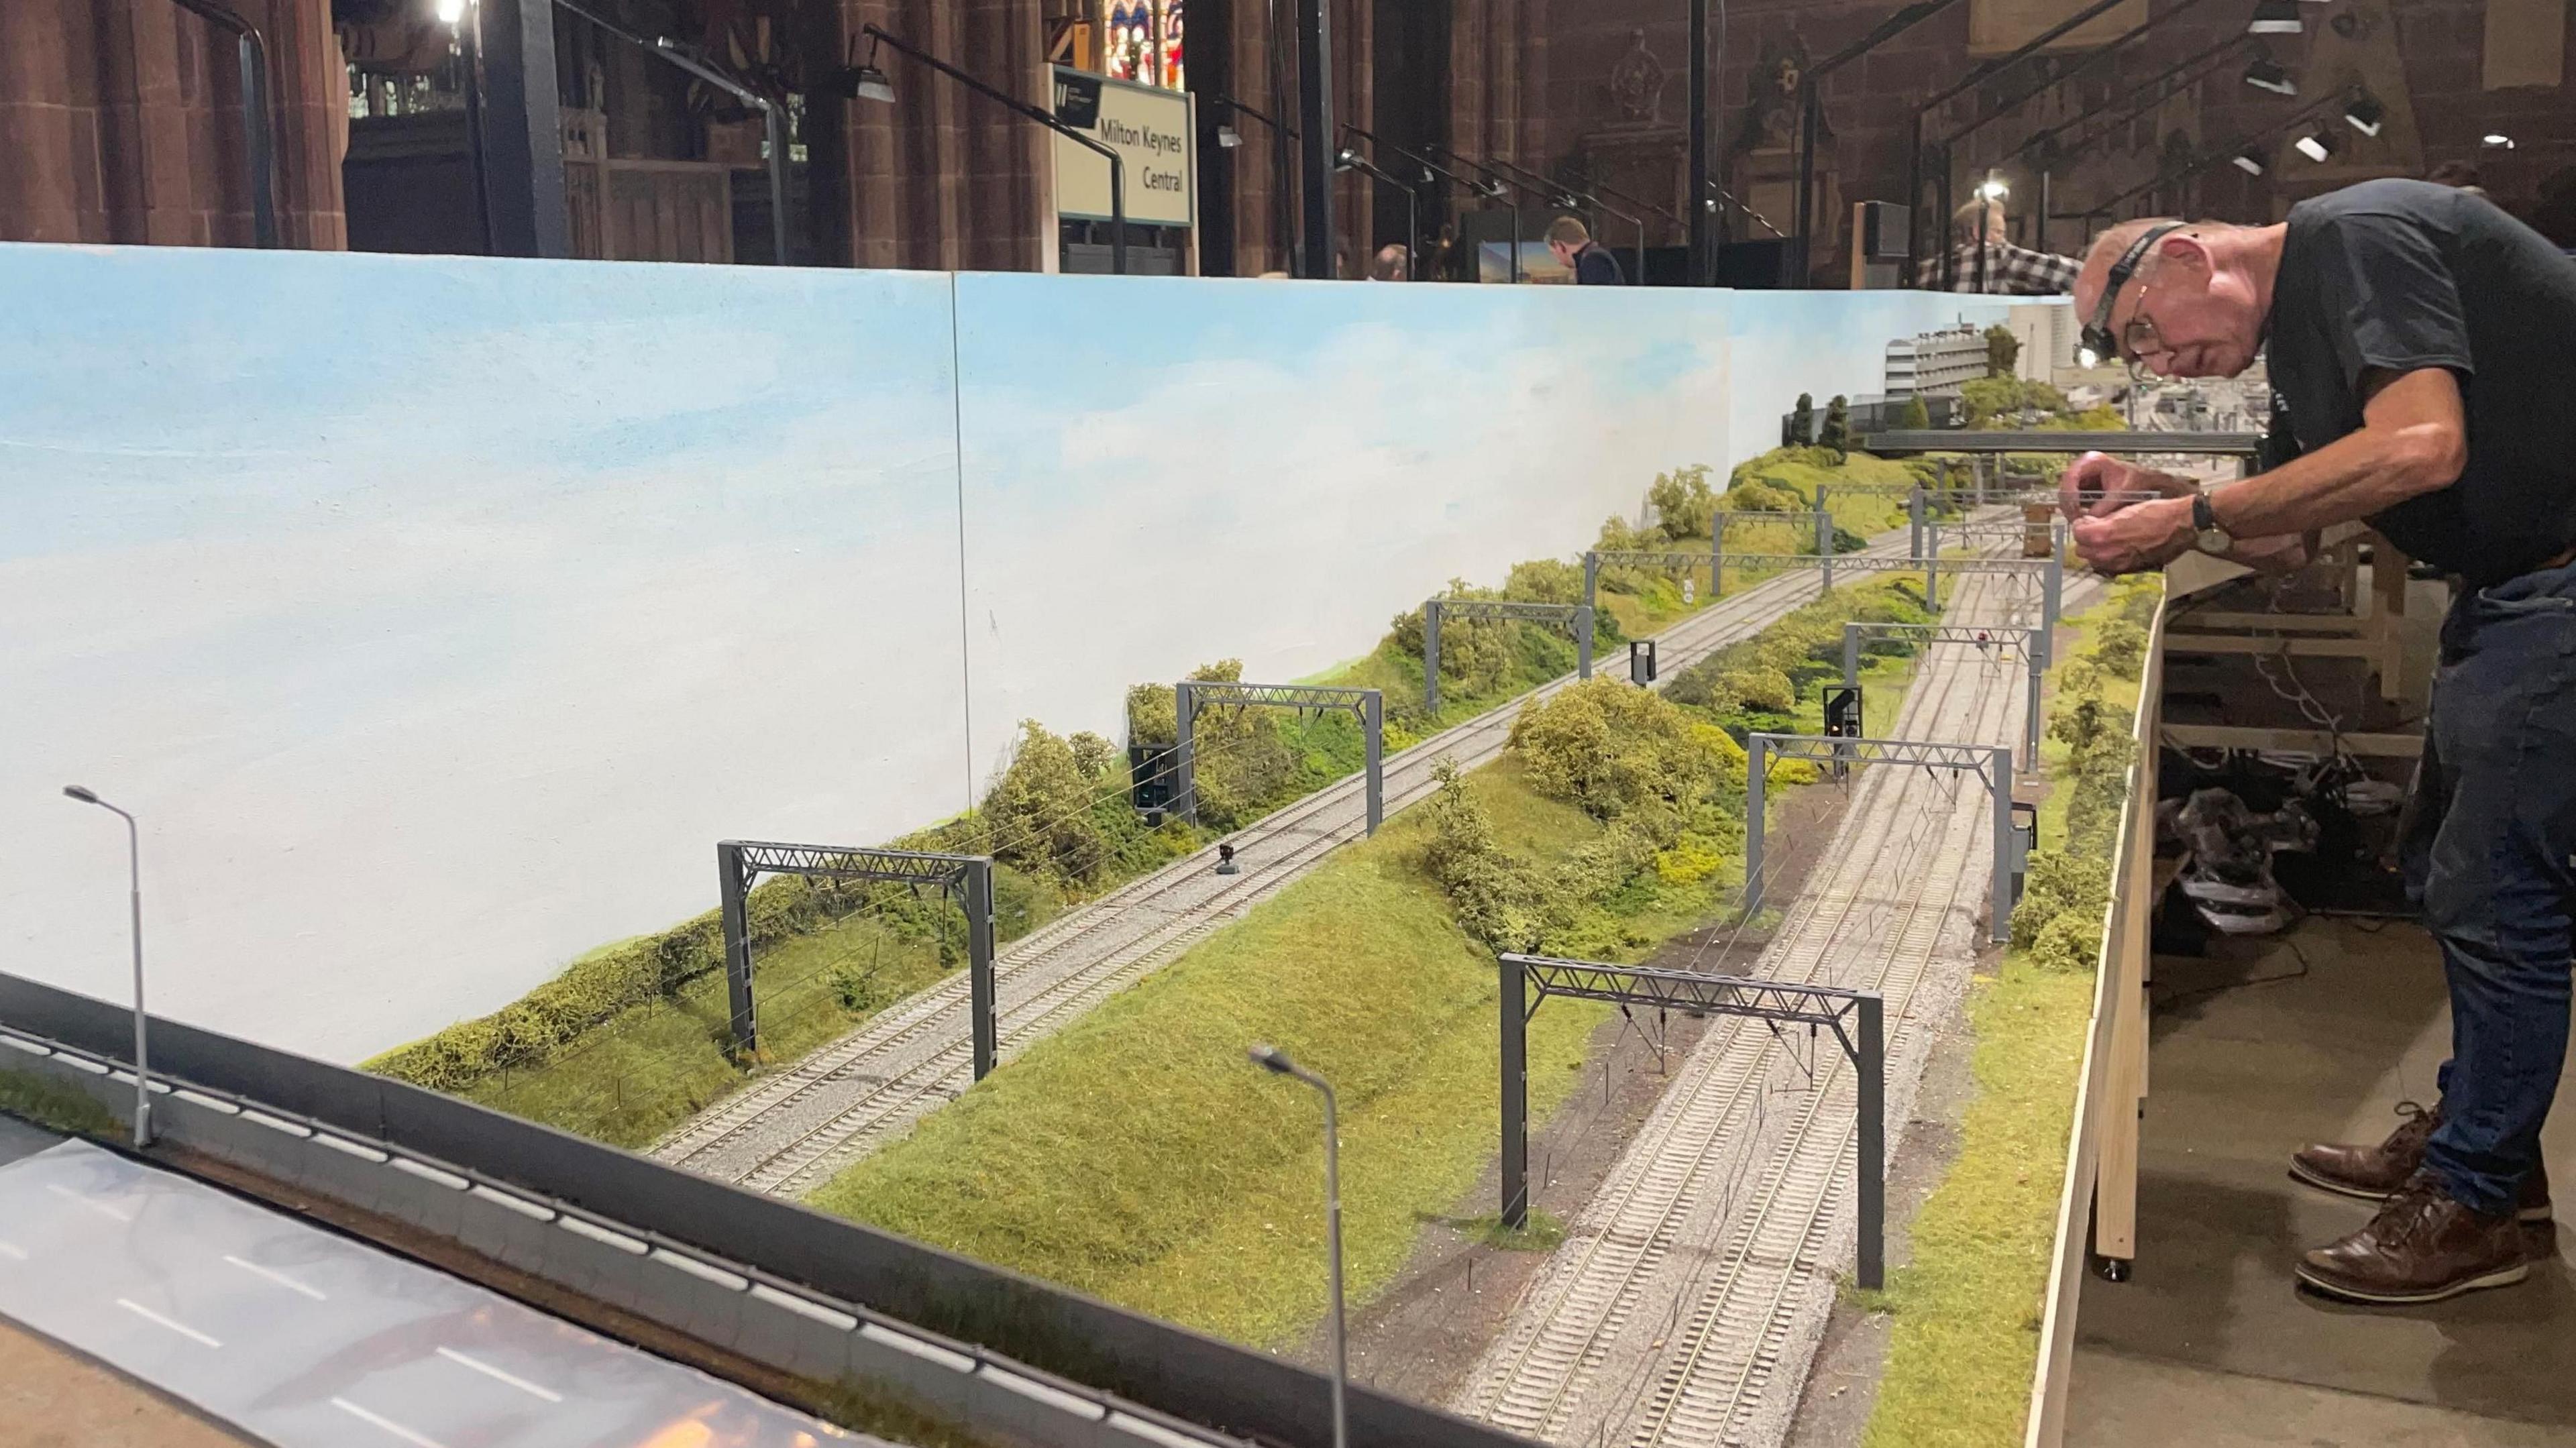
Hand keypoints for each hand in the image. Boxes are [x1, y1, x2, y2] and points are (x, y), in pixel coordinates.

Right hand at [2058, 452, 2194, 520]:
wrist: (2146, 484)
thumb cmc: (2137, 481)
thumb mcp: (2122, 493)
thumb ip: (2106, 506)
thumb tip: (2091, 520)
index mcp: (2092, 461)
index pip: (2070, 476)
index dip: (2070, 494)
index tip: (2075, 509)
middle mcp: (2084, 468)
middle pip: (2065, 487)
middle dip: (2069, 505)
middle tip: (2076, 519)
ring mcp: (2082, 479)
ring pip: (2066, 496)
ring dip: (2071, 509)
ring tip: (2081, 521)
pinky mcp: (2083, 490)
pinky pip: (2073, 501)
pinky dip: (2077, 511)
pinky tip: (2084, 519)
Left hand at [2072, 496, 2197, 574]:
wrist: (2179, 526)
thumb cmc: (2155, 513)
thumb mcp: (2124, 509)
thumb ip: (2102, 519)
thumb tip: (2088, 523)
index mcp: (2103, 534)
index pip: (2077, 533)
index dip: (2082, 525)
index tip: (2087, 520)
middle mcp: (2106, 552)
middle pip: (2081, 549)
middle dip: (2086, 539)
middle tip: (2096, 529)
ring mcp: (2116, 563)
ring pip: (2093, 559)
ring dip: (2095, 550)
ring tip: (2107, 539)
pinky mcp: (2127, 568)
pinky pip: (2108, 566)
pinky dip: (2108, 558)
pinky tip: (2117, 548)